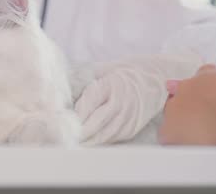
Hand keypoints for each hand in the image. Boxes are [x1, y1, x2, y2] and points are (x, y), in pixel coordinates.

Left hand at [74, 54, 202, 144]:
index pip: (89, 102)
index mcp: (111, 85)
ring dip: (88, 141)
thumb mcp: (102, 72)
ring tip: (74, 144)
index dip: (75, 114)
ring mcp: (129, 117)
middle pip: (96, 122)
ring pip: (105, 134)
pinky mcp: (133, 128)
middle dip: (79, 132)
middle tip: (65, 137)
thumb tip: (64, 97)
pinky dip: (100, 142)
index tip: (63, 120)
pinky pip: (113, 138)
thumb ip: (84, 82)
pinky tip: (90, 143)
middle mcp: (122, 102)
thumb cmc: (120, 76)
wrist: (152, 82)